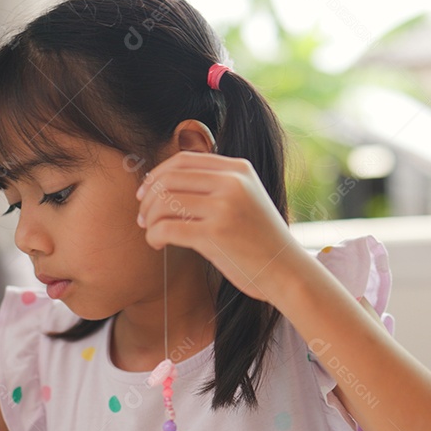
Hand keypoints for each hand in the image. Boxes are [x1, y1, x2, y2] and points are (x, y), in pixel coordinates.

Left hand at [136, 151, 303, 302]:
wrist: (287, 271)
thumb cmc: (261, 240)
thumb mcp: (246, 199)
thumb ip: (217, 185)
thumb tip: (166, 181)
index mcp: (239, 169)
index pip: (184, 160)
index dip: (157, 174)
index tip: (146, 193)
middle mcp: (232, 183)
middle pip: (170, 179)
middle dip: (148, 198)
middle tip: (143, 217)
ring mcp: (224, 207)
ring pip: (164, 202)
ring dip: (149, 218)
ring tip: (151, 231)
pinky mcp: (215, 234)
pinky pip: (167, 227)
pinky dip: (154, 235)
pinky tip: (157, 244)